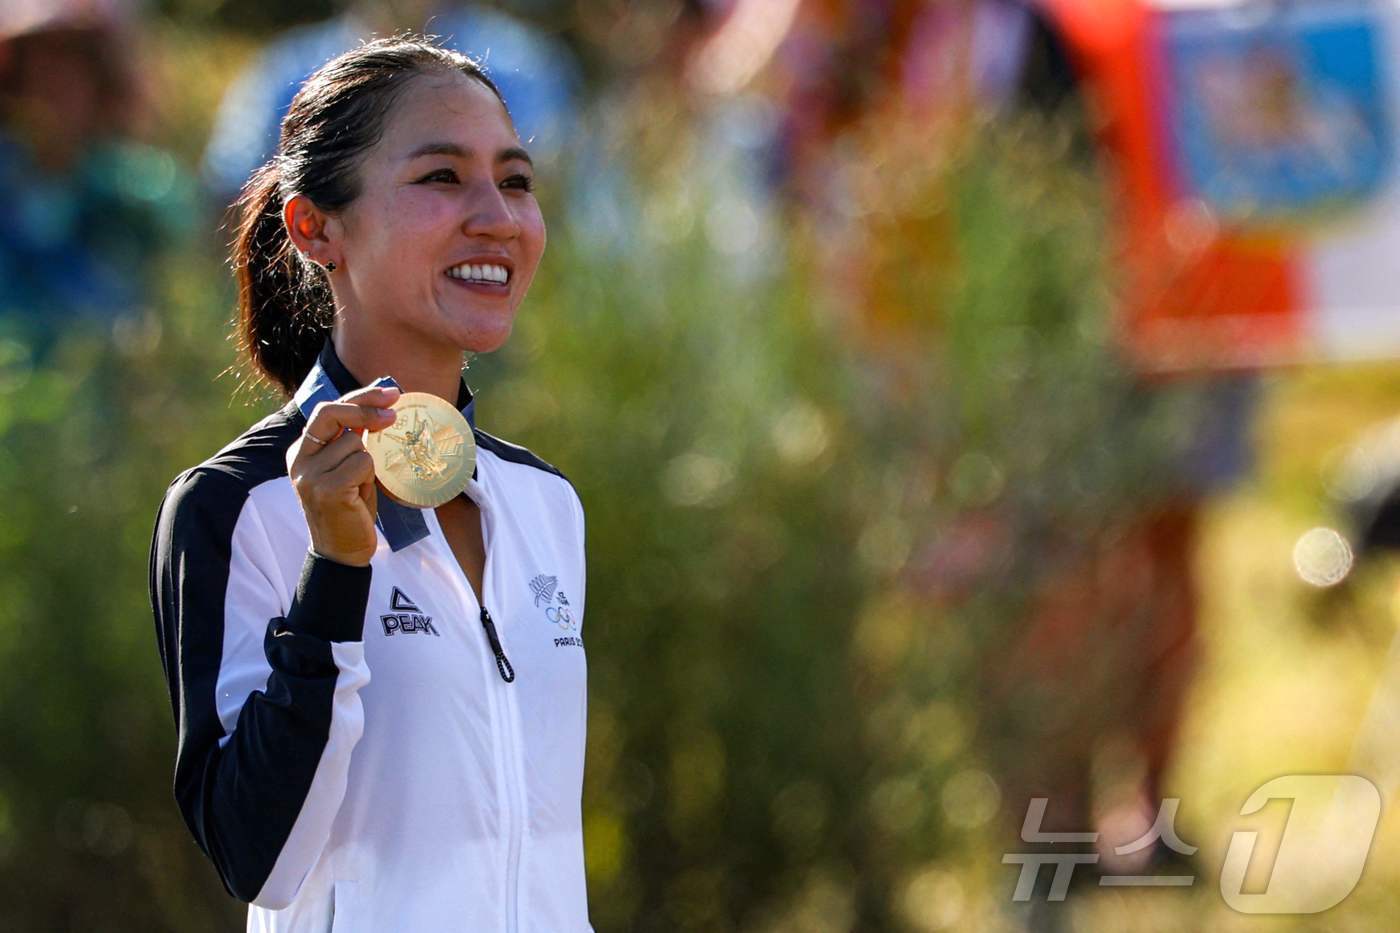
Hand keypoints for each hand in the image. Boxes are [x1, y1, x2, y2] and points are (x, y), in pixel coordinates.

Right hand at [287, 385, 399, 566]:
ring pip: (357, 443)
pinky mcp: (326, 489)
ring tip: (360, 486)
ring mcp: (310, 475)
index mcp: (302, 451)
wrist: (341, 552)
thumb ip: (352, 440)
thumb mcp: (347, 469)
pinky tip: (360, 495)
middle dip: (365, 407)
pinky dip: (370, 476)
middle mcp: (299, 459)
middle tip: (393, 413)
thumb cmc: (349, 508)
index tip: (390, 393)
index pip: (328, 410)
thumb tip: (380, 405)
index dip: (360, 397)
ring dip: (369, 462)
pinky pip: (363, 463)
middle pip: (332, 413)